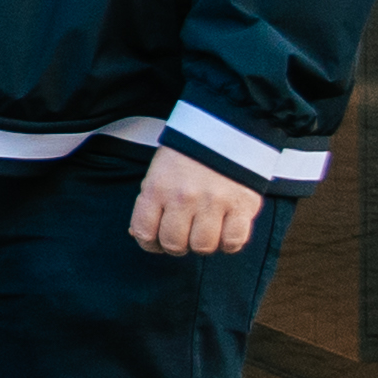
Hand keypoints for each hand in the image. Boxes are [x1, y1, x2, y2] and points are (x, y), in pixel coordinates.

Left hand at [127, 146, 265, 257]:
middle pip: (174, 245)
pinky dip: (229, 244)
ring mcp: (213, 202)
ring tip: (205, 231)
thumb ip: (148, 204)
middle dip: (177, 246)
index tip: (157, 241)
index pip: (144, 233)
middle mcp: (183, 197)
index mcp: (157, 188)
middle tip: (184, 235)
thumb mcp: (158, 173)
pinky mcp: (241, 205)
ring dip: (203, 244)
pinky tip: (225, 231)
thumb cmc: (186, 157)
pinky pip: (233, 242)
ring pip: (203, 247)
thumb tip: (136, 234)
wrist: (225, 131)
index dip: (149, 244)